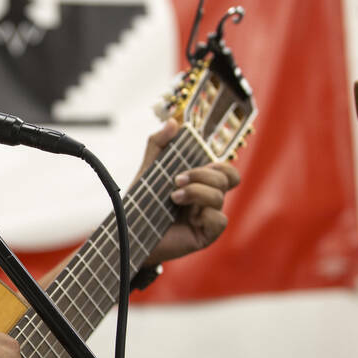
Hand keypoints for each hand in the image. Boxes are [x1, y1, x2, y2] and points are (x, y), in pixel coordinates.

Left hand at [135, 119, 239, 263]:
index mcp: (200, 183)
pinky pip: (219, 220)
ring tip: (173, 197)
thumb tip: (174, 122)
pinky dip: (205, 213)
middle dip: (203, 175)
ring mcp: (208, 217)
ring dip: (197, 192)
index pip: (225, 169)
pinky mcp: (206, 235)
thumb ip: (159, 144)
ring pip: (220, 197)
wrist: (128, 232)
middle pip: (228, 178)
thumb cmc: (142, 203)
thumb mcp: (148, 169)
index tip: (197, 162)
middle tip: (177, 179)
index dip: (220, 163)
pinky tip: (188, 216)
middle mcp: (207, 199)